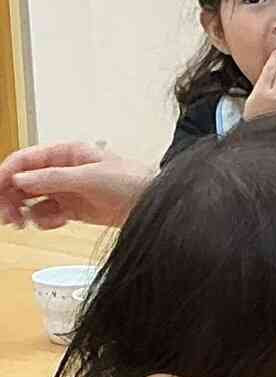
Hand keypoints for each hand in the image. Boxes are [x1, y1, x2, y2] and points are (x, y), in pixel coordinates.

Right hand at [0, 141, 150, 229]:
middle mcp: (63, 170)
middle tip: (6, 216)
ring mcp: (68, 191)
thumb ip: (54, 178)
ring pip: (33, 199)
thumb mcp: (91, 177)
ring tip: (22, 223)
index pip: (24, 160)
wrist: (158, 206)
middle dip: (10, 196)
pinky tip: (51, 223)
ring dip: (23, 211)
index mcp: (66, 153)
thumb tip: (19, 179)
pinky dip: (45, 220)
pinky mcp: (76, 210)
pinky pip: (49, 215)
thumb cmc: (133, 182)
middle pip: (23, 181)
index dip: (5, 173)